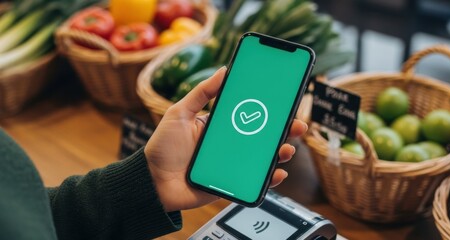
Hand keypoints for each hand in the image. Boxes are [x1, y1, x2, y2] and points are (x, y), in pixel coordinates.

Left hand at [145, 67, 307, 211]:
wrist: (151, 182)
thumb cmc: (163, 147)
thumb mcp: (179, 113)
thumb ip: (201, 93)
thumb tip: (224, 70)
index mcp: (220, 126)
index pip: (250, 114)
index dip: (269, 109)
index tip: (284, 102)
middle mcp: (230, 144)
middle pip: (263, 136)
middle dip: (283, 130)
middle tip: (296, 125)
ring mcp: (232, 164)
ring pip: (263, 158)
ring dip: (280, 153)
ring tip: (286, 149)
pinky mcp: (231, 183)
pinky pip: (254, 181)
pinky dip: (269, 178)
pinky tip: (277, 173)